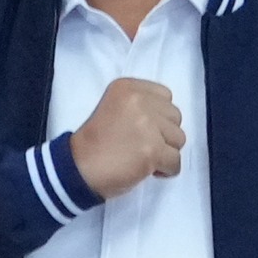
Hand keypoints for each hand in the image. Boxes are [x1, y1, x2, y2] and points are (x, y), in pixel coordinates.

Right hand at [69, 75, 186, 197]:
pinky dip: (166, 170)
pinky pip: (176, 162)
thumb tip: (166, 122)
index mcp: (127, 87)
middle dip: (164, 133)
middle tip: (142, 144)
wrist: (78, 167)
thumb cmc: (94, 143)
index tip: (142, 128)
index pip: (166, 96)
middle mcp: (139, 101)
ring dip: (166, 152)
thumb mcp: (113, 108)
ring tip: (143, 157)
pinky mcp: (153, 150)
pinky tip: (148, 170)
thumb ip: (138, 106)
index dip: (158, 116)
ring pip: (179, 139)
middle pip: (176, 117)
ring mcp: (147, 125)